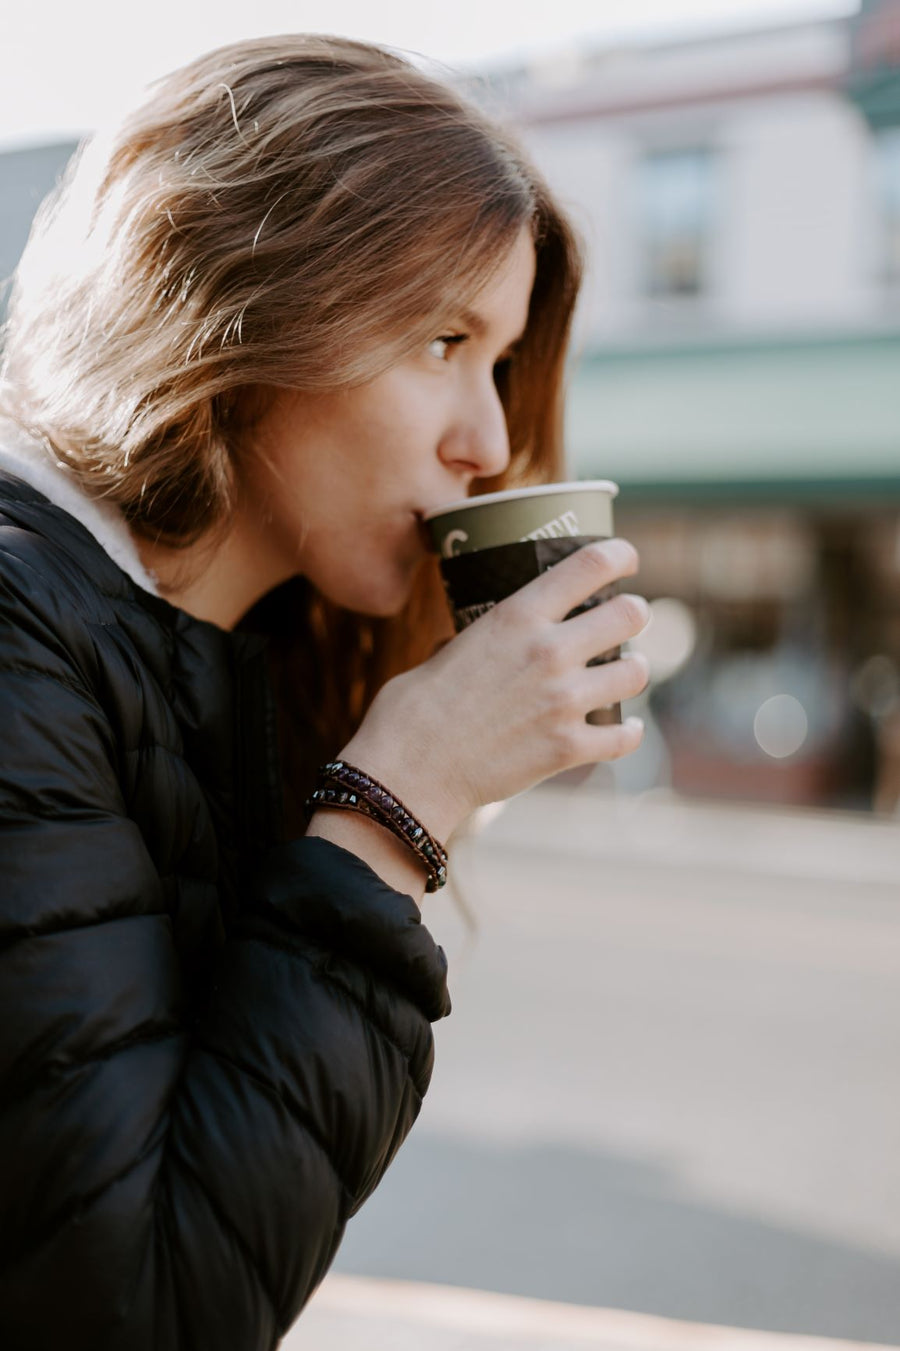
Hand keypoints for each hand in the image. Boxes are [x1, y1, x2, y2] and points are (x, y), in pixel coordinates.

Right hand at [339, 538, 649, 840]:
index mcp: (516, 616)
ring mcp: (564, 701)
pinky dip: (630, 731)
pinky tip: (628, 727)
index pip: (590, 565)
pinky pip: (625, 736)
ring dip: (634, 669)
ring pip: (636, 672)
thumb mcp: (444, 652)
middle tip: (628, 618)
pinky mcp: (568, 748)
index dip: (619, 555)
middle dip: (635, 613)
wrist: (409, 772)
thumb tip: (475, 642)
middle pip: (630, 614)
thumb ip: (474, 641)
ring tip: (627, 671)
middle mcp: (549, 651)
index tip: (627, 558)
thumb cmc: (411, 711)